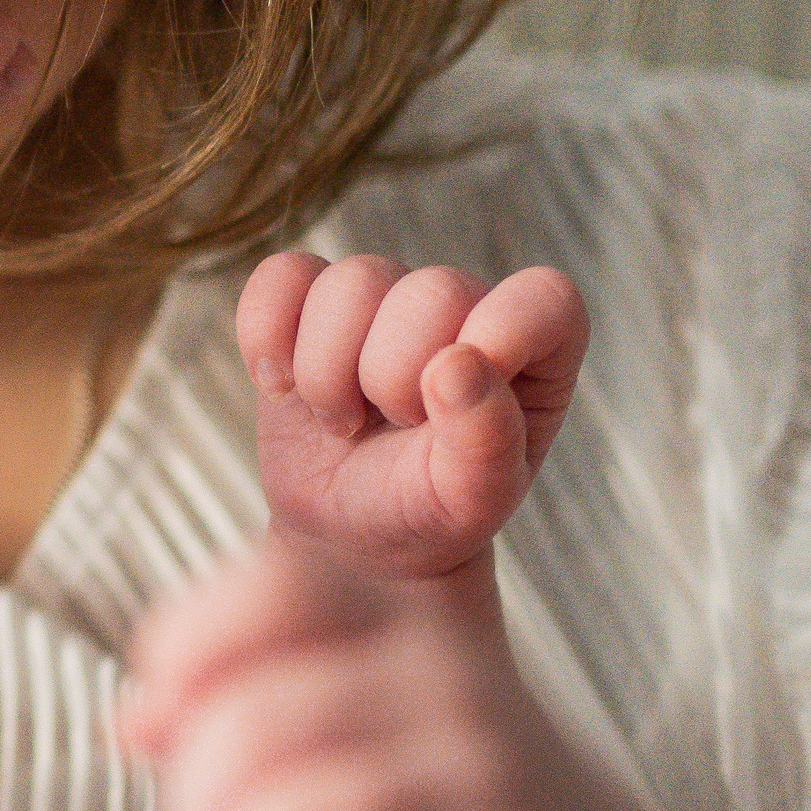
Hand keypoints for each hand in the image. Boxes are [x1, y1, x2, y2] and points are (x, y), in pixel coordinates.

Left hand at [123, 536, 663, 810]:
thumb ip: (230, 701)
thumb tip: (133, 720)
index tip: (167, 726)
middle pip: (248, 730)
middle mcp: (451, 684)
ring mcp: (490, 784)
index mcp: (397, 622)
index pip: (272, 583)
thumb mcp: (346, 722)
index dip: (185, 642)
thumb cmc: (423, 802)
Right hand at [237, 255, 586, 579]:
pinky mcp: (311, 300)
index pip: (544, 298)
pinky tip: (281, 386)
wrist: (352, 533)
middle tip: (395, 429)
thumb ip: (486, 438)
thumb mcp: (473, 498)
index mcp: (533, 347)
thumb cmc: (429, 512)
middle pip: (430, 290)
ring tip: (342, 421)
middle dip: (395, 377)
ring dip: (327, 373)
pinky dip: (266, 335)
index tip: (453, 400)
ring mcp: (384, 296)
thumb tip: (458, 361)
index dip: (502, 335)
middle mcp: (464, 306)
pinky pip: (280, 276)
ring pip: (349, 281)